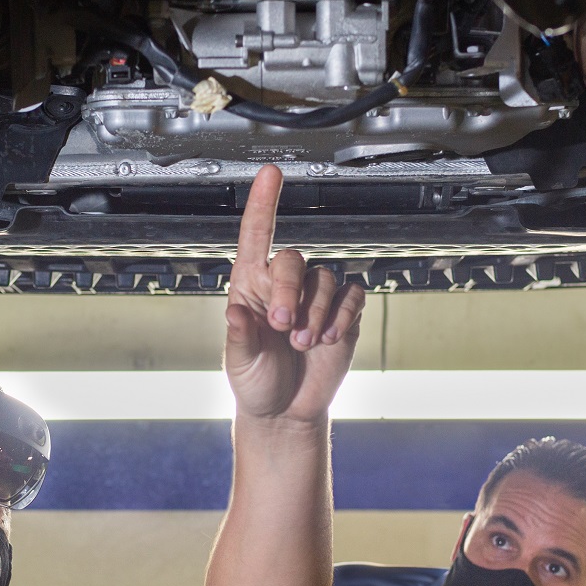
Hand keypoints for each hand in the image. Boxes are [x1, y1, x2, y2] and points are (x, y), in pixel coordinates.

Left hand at [224, 164, 365, 421]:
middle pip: (294, 260)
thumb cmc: (256, 383)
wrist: (286, 412)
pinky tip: (328, 339)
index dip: (263, 203)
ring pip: (324, 280)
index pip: (257, 236)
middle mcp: (283, 286)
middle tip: (285, 328)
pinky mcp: (342, 314)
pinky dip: (340, 318)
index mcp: (250, 287)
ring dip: (316, 315)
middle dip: (291, 292)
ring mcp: (315, 299)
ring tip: (304, 345)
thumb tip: (235, 312)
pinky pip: (350, 298)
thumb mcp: (239, 363)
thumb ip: (238, 337)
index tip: (271, 173)